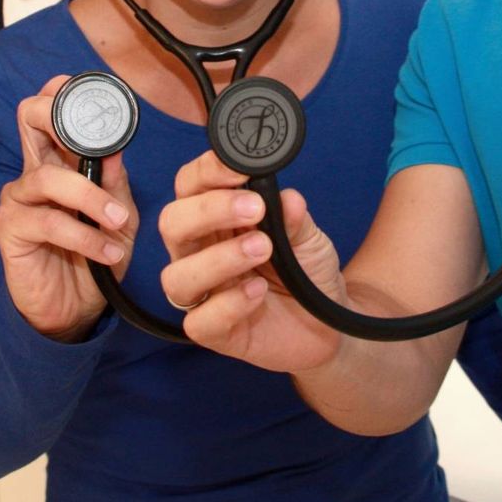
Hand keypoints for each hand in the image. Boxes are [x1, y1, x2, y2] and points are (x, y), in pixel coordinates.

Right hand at [0, 77, 138, 340]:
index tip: (101, 98)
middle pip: (29, 117)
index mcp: (59, 161)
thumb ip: (116, 183)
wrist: (77, 311)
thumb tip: (118, 149)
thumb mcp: (119, 217)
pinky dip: (84, 236)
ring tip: (118, 222)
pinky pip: (48, 222)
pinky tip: (107, 251)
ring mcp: (18, 199)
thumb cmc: (97, 256)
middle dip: (59, 118)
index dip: (65, 93)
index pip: (51, 110)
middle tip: (95, 144)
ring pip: (48, 177)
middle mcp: (34, 171)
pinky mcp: (11, 230)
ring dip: (90, 199)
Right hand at [157, 149, 346, 373]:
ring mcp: (204, 293)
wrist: (328, 325)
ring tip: (263, 249)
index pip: (190, 186)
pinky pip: (199, 321)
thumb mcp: (309, 238)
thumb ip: (294, 217)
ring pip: (177, 275)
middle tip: (254, 209)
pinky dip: (228, 304)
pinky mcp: (213, 331)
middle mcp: (200, 252)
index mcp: (215, 219)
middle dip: (208, 210)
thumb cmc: (307, 272)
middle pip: (172, 223)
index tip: (239, 170)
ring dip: (219, 258)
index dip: (207, 172)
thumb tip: (287, 197)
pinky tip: (259, 291)